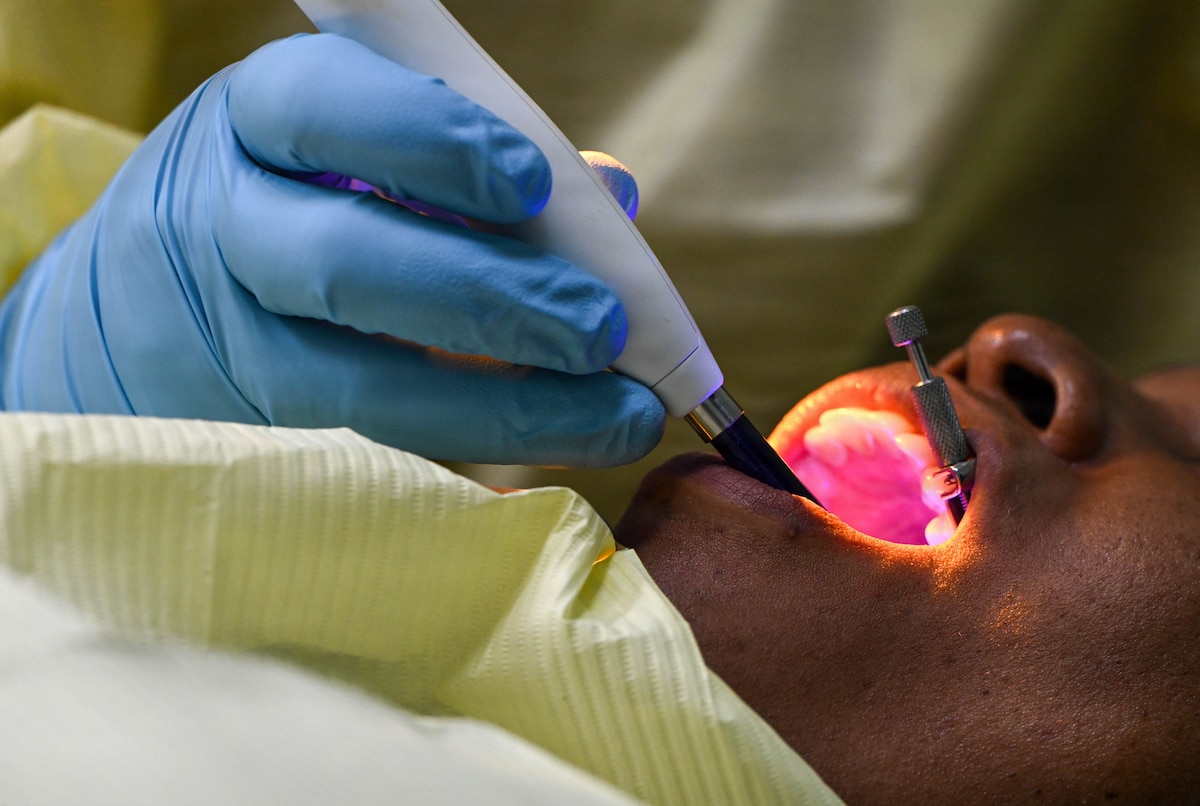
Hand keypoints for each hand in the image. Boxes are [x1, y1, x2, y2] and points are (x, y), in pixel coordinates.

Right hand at [0, 33, 663, 466]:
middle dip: (488, 298)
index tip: (530, 184)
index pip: (324, 108)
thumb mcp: (347, 159)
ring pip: (350, 390)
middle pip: (342, 263)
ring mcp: (215, 350)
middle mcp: (217, 228)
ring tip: (616, 418)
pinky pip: (353, 466)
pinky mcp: (229, 448)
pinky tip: (544, 468)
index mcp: (253, 126)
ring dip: (502, 408)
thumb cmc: (286, 217)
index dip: (430, 142)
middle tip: (600, 329)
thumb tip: (611, 192)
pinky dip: (460, 466)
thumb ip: (469, 171)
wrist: (123, 325)